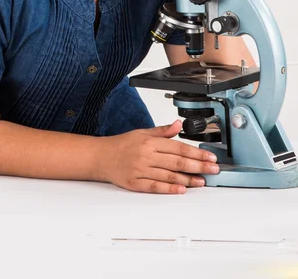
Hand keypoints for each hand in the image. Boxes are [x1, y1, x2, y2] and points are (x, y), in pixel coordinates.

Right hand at [98, 120, 219, 193]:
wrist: (100, 156)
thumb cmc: (122, 144)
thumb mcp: (142, 132)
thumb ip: (162, 131)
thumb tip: (179, 125)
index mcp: (149, 141)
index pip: (179, 147)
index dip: (197, 153)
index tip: (210, 157)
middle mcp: (146, 155)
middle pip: (177, 162)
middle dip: (198, 166)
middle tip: (213, 169)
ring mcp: (140, 170)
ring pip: (168, 175)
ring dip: (188, 179)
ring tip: (202, 181)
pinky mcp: (134, 183)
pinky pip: (154, 186)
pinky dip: (169, 188)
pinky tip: (181, 189)